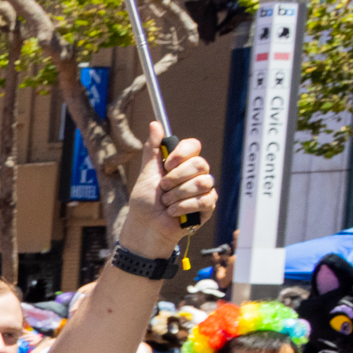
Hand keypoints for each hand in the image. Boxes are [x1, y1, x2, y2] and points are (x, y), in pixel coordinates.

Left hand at [119, 129, 215, 255]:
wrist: (146, 227)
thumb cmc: (145, 202)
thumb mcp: (147, 174)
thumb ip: (153, 150)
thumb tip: (155, 124)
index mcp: (181, 164)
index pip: (194, 146)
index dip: (182, 153)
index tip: (167, 165)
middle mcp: (195, 174)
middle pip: (200, 163)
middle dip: (176, 178)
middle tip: (163, 188)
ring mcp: (203, 190)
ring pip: (203, 182)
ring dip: (178, 195)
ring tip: (166, 203)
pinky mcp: (208, 206)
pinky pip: (205, 200)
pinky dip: (183, 207)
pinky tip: (173, 213)